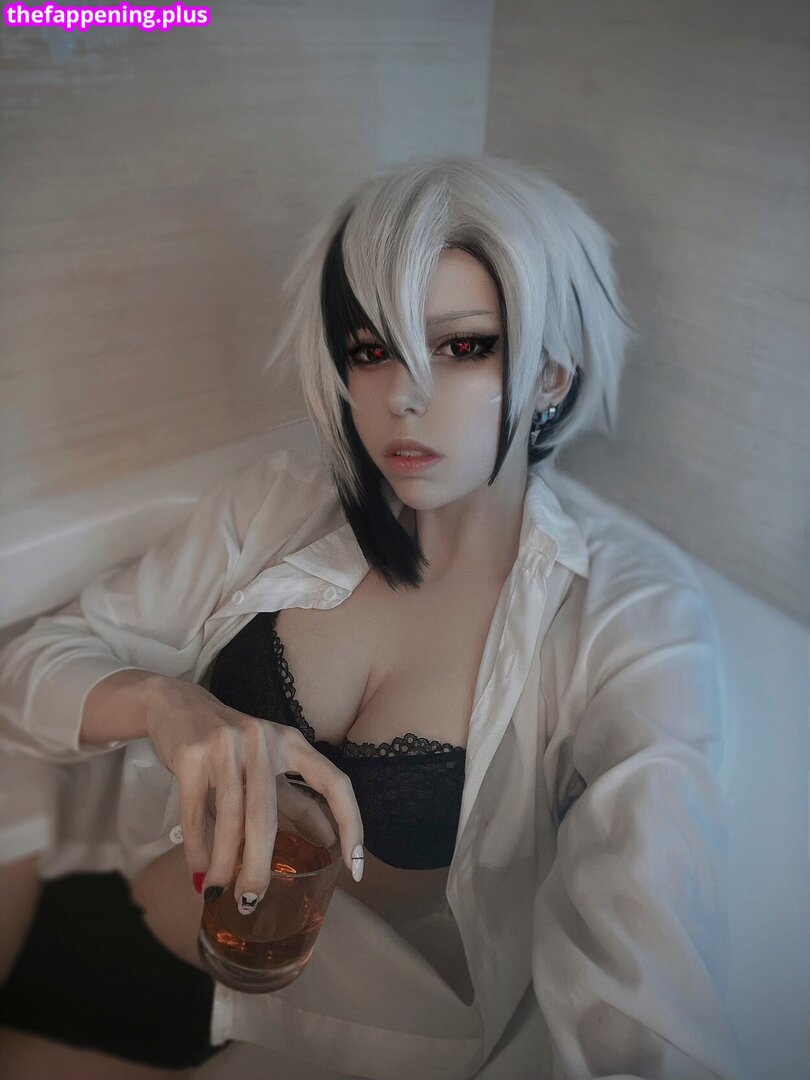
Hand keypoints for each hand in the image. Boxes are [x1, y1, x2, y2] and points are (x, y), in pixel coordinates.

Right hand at [143, 675, 363, 910]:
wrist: (177, 704)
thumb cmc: (234, 745)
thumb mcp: (270, 766)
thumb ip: (296, 800)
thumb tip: (329, 841)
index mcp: (292, 743)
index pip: (334, 782)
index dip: (350, 823)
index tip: (356, 867)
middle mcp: (263, 741)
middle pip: (267, 815)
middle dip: (260, 865)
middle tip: (253, 900)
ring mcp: (226, 746)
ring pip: (229, 819)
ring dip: (223, 863)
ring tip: (217, 894)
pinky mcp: (191, 756)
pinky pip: (195, 813)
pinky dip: (197, 848)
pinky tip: (199, 872)